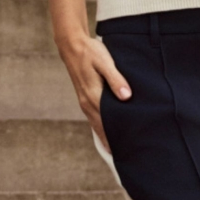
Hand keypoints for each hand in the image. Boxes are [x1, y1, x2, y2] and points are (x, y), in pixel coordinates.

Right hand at [58, 34, 131, 152]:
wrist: (72, 45)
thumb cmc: (91, 52)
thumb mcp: (105, 62)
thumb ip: (116, 79)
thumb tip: (127, 97)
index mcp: (93, 96)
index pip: (106, 123)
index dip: (115, 137)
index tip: (125, 149)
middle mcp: (87, 102)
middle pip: (101, 128)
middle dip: (111, 141)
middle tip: (125, 153)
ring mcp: (84, 100)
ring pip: (96, 124)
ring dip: (105, 135)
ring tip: (118, 147)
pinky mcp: (84, 96)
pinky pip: (93, 117)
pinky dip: (100, 126)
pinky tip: (107, 129)